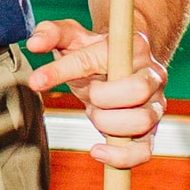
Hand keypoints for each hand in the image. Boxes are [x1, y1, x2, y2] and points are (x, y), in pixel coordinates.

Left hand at [24, 17, 163, 168]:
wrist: (120, 68)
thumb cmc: (94, 53)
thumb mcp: (72, 37)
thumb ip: (51, 33)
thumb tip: (34, 43)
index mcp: (134, 46)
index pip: (98, 58)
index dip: (63, 70)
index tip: (36, 81)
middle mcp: (153, 74)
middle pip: (137, 90)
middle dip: (101, 97)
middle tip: (90, 94)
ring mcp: (156, 104)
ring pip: (142, 121)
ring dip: (108, 122)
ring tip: (96, 113)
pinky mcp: (152, 130)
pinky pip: (145, 151)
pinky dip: (121, 156)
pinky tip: (97, 150)